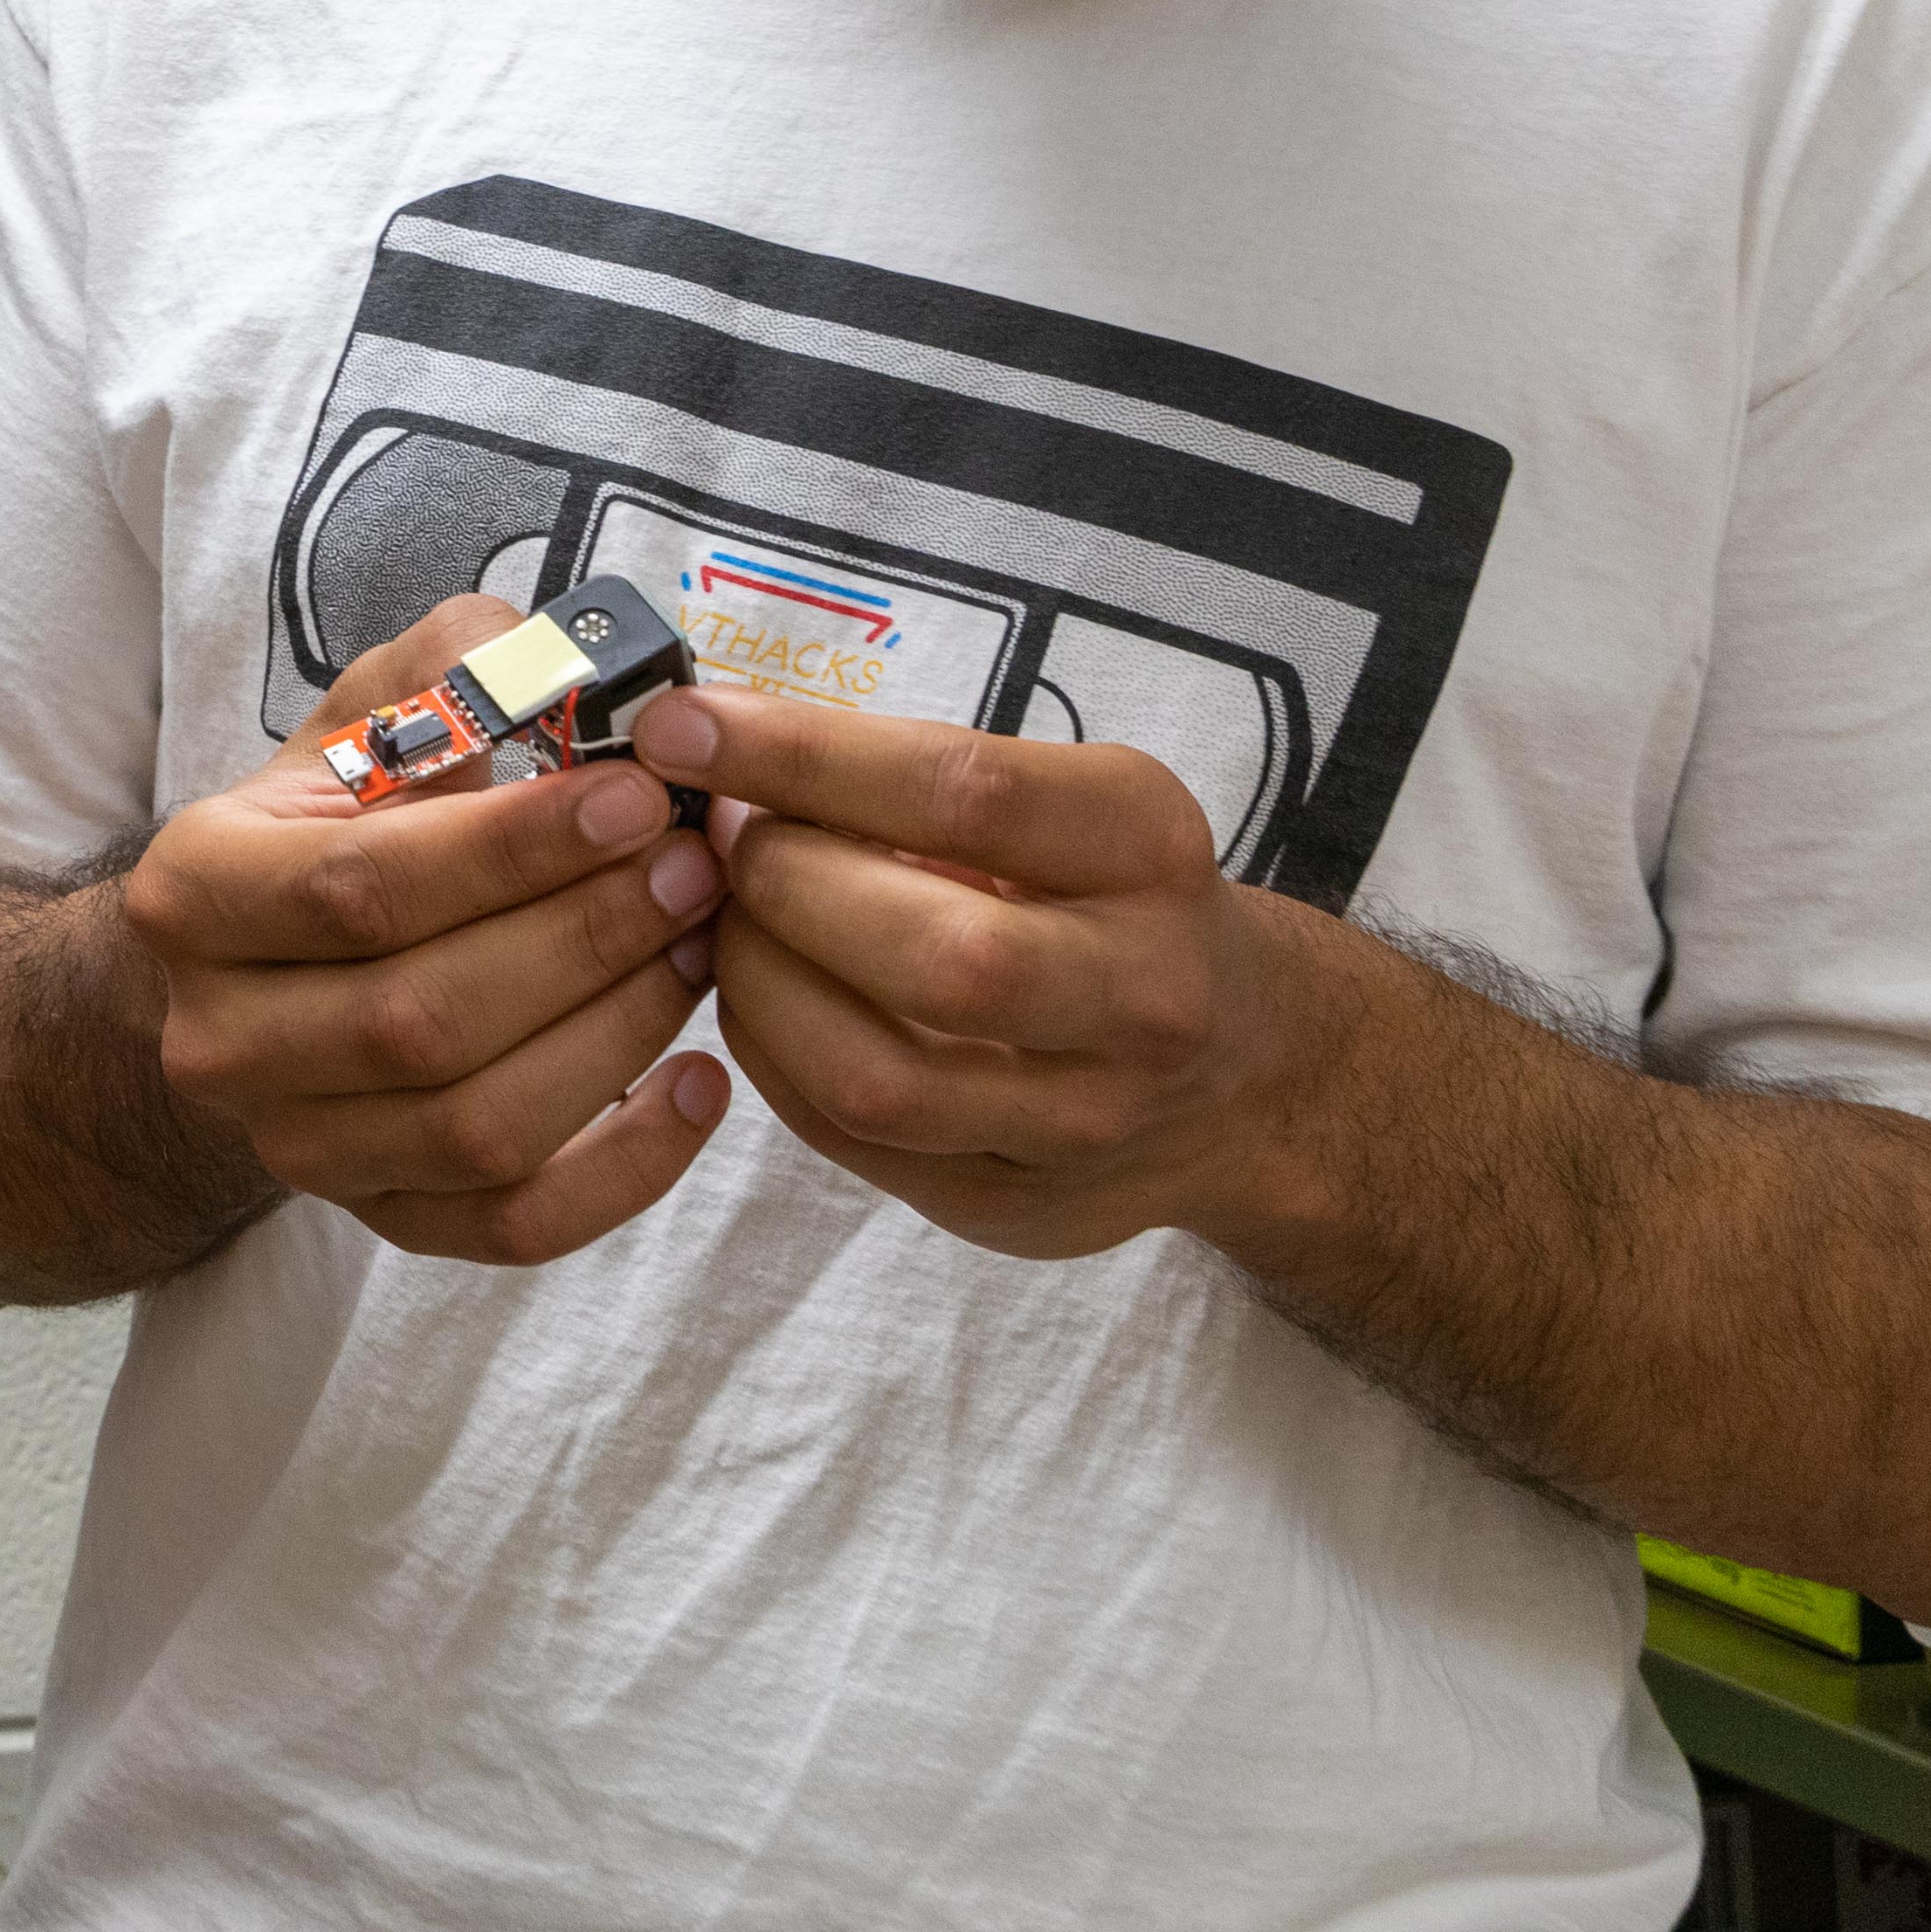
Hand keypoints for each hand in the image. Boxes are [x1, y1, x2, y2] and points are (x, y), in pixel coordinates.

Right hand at [118, 594, 734, 1269]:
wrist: (246, 975)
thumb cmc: (331, 828)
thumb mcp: (358, 722)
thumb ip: (453, 668)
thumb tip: (572, 657)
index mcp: (197, 892)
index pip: (363, 885)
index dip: (512, 850)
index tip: (640, 797)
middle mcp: (220, 1037)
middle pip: (421, 1016)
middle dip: (582, 940)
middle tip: (696, 871)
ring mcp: (294, 1144)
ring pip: (476, 1127)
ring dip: (616, 1037)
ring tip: (703, 950)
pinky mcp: (377, 1216)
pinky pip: (511, 1226)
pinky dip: (624, 1171)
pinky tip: (699, 1087)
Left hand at [638, 686, 1337, 1260]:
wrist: (1247, 1074)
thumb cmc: (1113, 901)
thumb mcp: (1068, 808)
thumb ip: (913, 782)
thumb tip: (719, 750)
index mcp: (1149, 850)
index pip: (966, 792)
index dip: (805, 757)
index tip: (683, 725)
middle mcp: (1143, 993)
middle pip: (934, 953)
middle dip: (785, 886)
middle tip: (725, 842)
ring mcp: (1087, 1121)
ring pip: (878, 1077)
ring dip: (760, 985)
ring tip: (727, 923)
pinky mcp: (1018, 1206)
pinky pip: (851, 1140)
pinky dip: (771, 1056)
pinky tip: (761, 996)